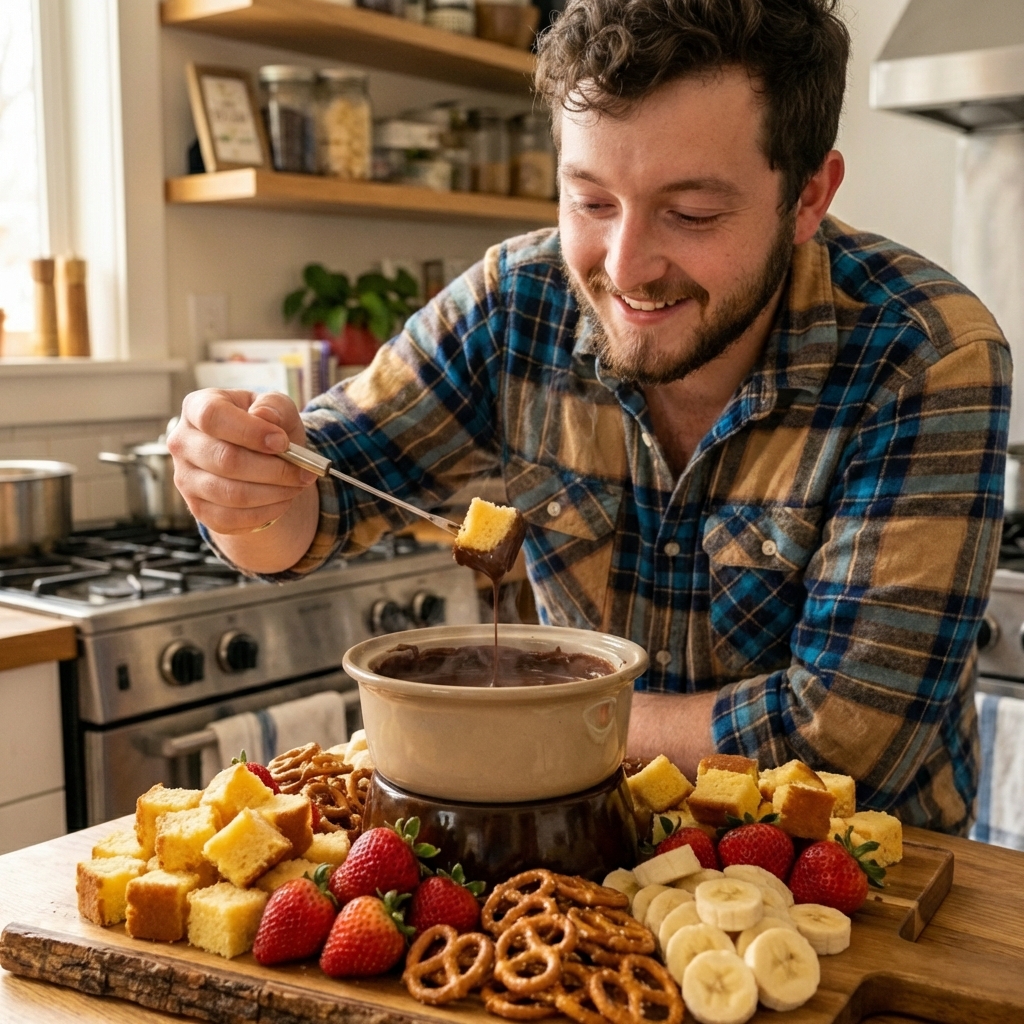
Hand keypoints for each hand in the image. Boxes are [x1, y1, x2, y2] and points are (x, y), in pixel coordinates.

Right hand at [169, 389, 316, 535]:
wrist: (258, 458)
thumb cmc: (266, 426)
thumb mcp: (276, 408)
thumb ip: (274, 406)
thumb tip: (265, 417)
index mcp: (197, 407)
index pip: (212, 417)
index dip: (249, 431)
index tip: (282, 442)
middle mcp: (182, 443)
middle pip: (226, 460)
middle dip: (274, 469)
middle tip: (305, 471)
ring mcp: (186, 479)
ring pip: (231, 494)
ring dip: (275, 492)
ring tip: (298, 484)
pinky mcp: (197, 509)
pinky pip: (231, 519)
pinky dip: (265, 512)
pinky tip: (283, 500)